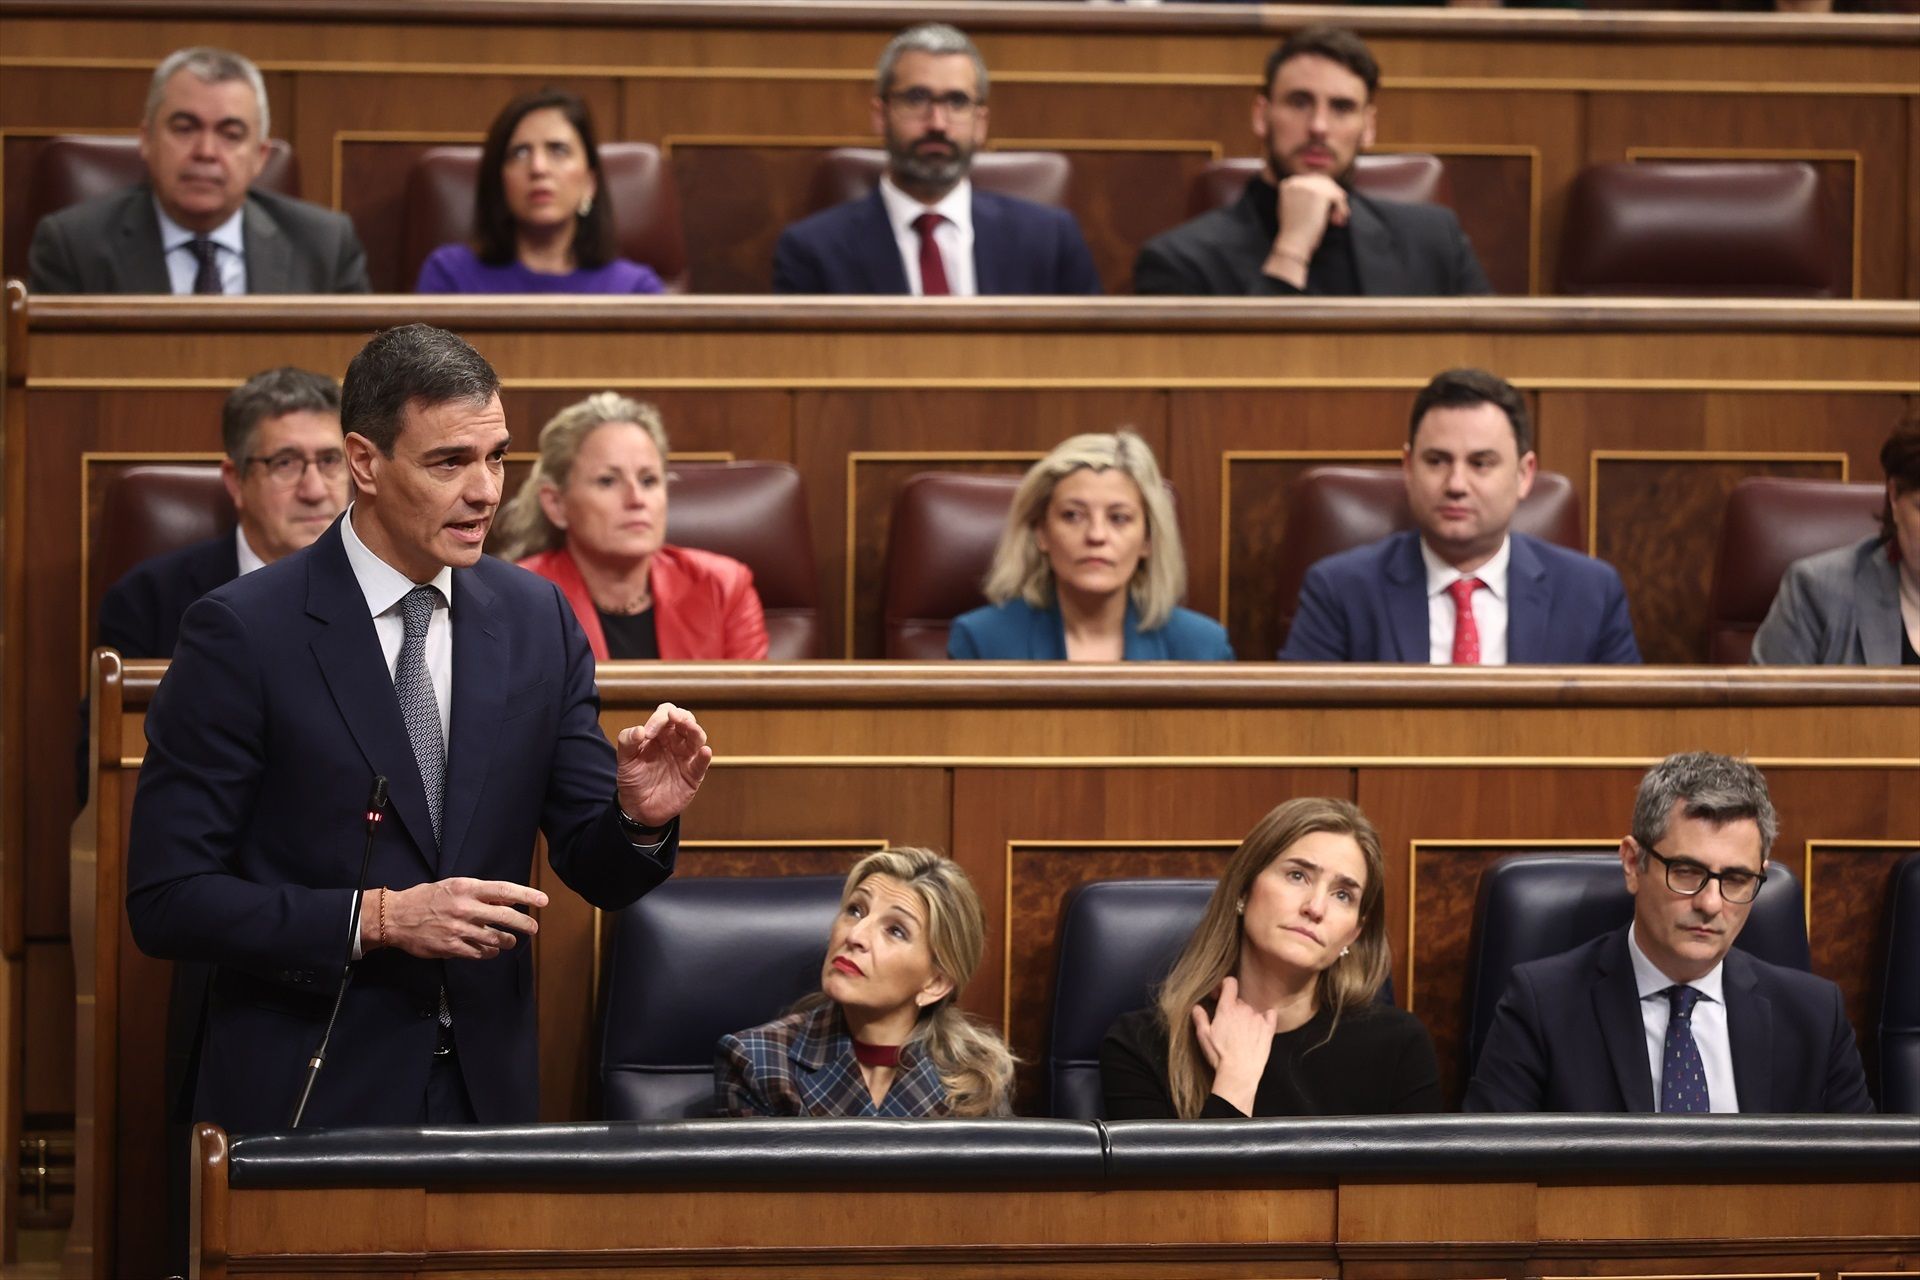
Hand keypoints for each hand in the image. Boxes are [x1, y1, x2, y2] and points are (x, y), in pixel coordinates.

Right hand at [366, 878, 548, 959]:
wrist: (395, 917)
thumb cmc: (426, 898)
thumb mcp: (454, 886)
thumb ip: (481, 893)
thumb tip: (508, 898)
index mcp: (466, 888)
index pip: (504, 890)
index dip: (526, 895)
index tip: (543, 901)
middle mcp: (465, 908)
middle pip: (505, 917)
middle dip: (524, 924)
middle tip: (533, 928)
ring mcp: (458, 929)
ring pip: (495, 939)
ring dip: (507, 941)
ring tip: (510, 941)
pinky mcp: (451, 947)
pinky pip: (479, 953)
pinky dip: (489, 953)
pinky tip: (491, 951)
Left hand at [615, 702, 712, 826]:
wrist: (638, 808)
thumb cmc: (633, 780)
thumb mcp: (624, 760)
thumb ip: (626, 742)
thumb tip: (639, 730)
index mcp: (659, 734)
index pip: (665, 714)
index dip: (659, 718)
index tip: (648, 733)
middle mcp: (674, 742)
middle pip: (685, 720)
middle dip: (682, 717)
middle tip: (674, 718)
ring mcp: (685, 757)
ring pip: (697, 737)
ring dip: (695, 730)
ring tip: (690, 727)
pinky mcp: (693, 774)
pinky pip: (702, 763)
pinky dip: (705, 756)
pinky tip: (705, 751)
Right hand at [1191, 976, 1277, 1111]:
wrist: (1239, 1073)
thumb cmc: (1220, 1055)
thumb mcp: (1203, 1036)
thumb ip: (1200, 1017)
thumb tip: (1197, 1007)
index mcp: (1227, 1008)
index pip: (1230, 983)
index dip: (1224, 986)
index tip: (1219, 996)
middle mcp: (1244, 1009)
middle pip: (1239, 1000)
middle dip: (1233, 1008)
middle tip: (1227, 1024)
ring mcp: (1258, 1018)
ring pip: (1252, 1010)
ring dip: (1246, 1016)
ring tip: (1241, 1033)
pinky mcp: (1268, 1029)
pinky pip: (1270, 1014)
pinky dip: (1265, 1017)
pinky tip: (1259, 1026)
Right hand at [1264, 174, 1349, 285]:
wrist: (1293, 243)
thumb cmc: (1294, 232)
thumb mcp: (1294, 209)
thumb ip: (1304, 196)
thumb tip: (1328, 191)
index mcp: (1288, 184)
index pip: (1312, 181)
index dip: (1324, 193)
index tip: (1330, 207)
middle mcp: (1297, 181)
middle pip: (1324, 183)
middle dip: (1333, 198)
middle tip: (1340, 213)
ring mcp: (1308, 186)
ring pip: (1332, 190)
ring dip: (1338, 205)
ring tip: (1339, 220)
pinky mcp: (1320, 194)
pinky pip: (1338, 197)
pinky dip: (1341, 208)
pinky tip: (1340, 220)